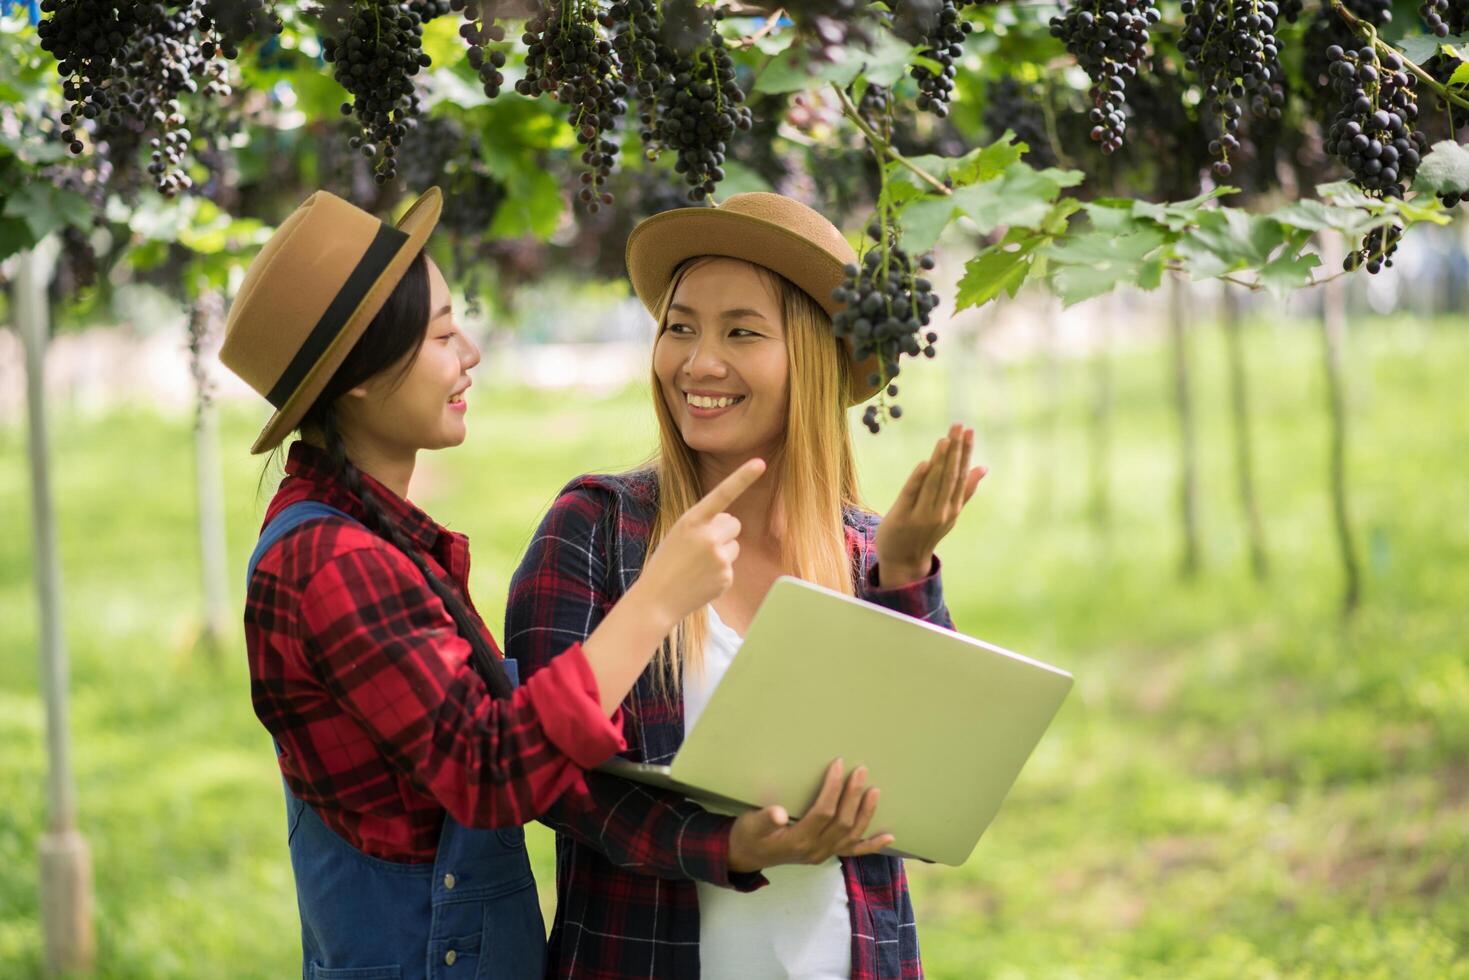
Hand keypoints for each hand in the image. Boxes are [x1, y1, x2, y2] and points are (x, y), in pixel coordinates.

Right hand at [637, 458, 765, 625]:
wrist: (656, 599)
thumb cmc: (666, 563)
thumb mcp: (678, 534)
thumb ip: (704, 524)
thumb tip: (731, 525)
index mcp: (691, 520)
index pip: (722, 494)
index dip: (743, 477)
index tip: (760, 463)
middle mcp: (708, 536)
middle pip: (734, 523)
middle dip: (724, 532)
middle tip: (701, 547)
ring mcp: (719, 558)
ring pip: (735, 546)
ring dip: (722, 553)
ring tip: (698, 566)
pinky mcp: (726, 577)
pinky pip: (731, 567)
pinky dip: (719, 573)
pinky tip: (701, 580)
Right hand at [727, 759, 893, 872]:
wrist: (746, 855)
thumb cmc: (749, 834)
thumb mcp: (750, 824)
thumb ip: (764, 820)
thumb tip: (778, 813)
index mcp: (798, 840)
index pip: (823, 812)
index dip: (833, 788)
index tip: (838, 765)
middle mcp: (815, 850)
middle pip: (842, 822)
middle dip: (853, 795)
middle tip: (861, 770)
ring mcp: (823, 854)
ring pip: (851, 835)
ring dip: (866, 813)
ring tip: (874, 790)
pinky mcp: (826, 854)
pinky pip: (854, 852)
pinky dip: (872, 845)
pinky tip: (889, 836)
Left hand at [875, 423, 985, 587]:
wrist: (904, 562)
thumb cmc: (926, 533)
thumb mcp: (950, 513)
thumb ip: (965, 490)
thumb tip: (984, 467)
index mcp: (953, 507)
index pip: (961, 475)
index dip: (966, 453)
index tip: (969, 431)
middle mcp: (941, 511)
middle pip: (950, 476)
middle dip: (956, 450)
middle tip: (959, 426)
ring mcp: (922, 515)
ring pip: (934, 483)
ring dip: (940, 460)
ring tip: (946, 439)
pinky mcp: (902, 517)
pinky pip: (912, 494)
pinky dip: (919, 479)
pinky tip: (925, 462)